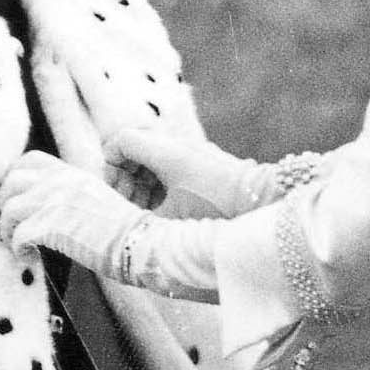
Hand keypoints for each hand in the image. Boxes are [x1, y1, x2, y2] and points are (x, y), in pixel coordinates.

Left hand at [0, 153, 137, 273]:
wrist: (140, 243)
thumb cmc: (126, 231)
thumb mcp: (97, 201)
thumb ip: (73, 198)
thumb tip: (50, 212)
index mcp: (73, 174)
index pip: (30, 160)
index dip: (15, 178)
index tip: (16, 197)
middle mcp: (60, 182)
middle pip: (12, 180)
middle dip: (5, 203)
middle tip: (11, 223)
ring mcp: (54, 201)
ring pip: (10, 208)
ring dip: (8, 229)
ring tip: (17, 245)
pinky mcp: (50, 226)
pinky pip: (18, 235)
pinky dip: (18, 248)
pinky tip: (29, 257)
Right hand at [105, 122, 265, 220]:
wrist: (260, 200)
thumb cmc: (217, 208)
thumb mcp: (173, 219)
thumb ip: (143, 220)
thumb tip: (125, 228)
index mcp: (164, 151)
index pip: (120, 141)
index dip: (109, 166)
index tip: (115, 193)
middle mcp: (175, 144)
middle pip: (134, 150)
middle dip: (125, 179)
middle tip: (128, 207)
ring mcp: (190, 150)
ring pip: (151, 159)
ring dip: (141, 184)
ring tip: (146, 213)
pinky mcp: (201, 161)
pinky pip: (169, 166)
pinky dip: (159, 185)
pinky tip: (164, 210)